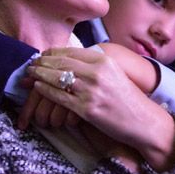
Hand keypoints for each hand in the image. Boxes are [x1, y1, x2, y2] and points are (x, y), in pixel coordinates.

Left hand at [27, 47, 174, 170]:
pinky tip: (38, 87)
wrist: (143, 121)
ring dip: (40, 75)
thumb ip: (95, 65)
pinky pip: (59, 97)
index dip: (53, 52)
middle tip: (31, 64)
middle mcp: (97, 73)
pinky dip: (45, 91)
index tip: (43, 54)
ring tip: (30, 73)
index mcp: (104, 61)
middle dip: (43, 62)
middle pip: (61, 63)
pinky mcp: (86, 109)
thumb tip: (71, 61)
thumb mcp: (114, 74)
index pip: (71, 52)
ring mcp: (91, 91)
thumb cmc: (128, 99)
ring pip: (57, 78)